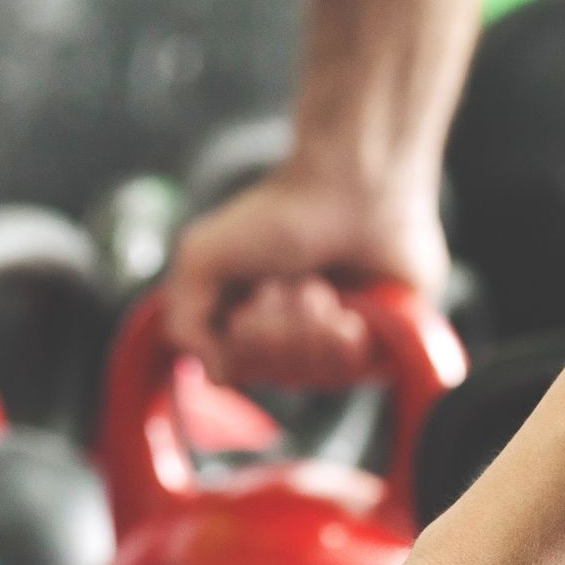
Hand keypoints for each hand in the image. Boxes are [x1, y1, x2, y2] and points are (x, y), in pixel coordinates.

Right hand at [163, 162, 447, 391]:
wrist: (354, 187)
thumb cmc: (280, 215)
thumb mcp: (203, 258)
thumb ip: (184, 321)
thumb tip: (218, 377)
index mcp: (249, 322)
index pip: (233, 372)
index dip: (241, 341)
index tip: (250, 298)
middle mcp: (292, 340)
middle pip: (273, 376)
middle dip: (276, 327)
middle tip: (289, 283)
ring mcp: (337, 347)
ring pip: (314, 377)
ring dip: (309, 325)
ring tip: (321, 287)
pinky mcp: (380, 347)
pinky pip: (354, 372)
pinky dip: (344, 336)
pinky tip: (350, 307)